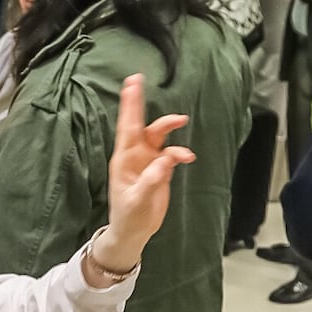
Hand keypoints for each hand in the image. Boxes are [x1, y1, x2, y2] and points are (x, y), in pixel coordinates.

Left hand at [98, 74, 194, 271]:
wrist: (134, 231)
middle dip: (138, 102)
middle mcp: (134, 156)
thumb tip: (165, 160)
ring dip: (168, 126)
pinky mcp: (159, 169)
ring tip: (182, 120)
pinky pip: (171, 154)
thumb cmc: (130, 217)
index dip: (129, 106)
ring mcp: (147, 161)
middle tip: (139, 80)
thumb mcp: (138, 201)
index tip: (130, 85)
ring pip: (158, 136)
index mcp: (124, 160)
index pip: (127, 128)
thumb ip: (152, 180)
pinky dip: (179, 152)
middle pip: (140, 124)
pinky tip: (187, 157)